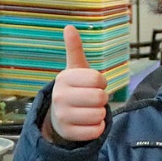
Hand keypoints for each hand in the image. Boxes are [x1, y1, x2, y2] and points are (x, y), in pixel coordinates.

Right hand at [45, 25, 107, 142]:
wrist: (60, 116)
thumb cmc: (75, 88)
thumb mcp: (75, 68)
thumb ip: (74, 49)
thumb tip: (69, 27)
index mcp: (64, 78)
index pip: (98, 79)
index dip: (102, 82)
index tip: (94, 83)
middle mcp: (59, 97)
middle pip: (100, 97)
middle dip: (102, 98)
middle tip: (92, 99)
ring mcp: (62, 116)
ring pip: (99, 115)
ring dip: (100, 113)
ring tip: (89, 110)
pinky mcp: (68, 133)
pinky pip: (96, 131)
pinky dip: (98, 128)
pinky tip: (88, 123)